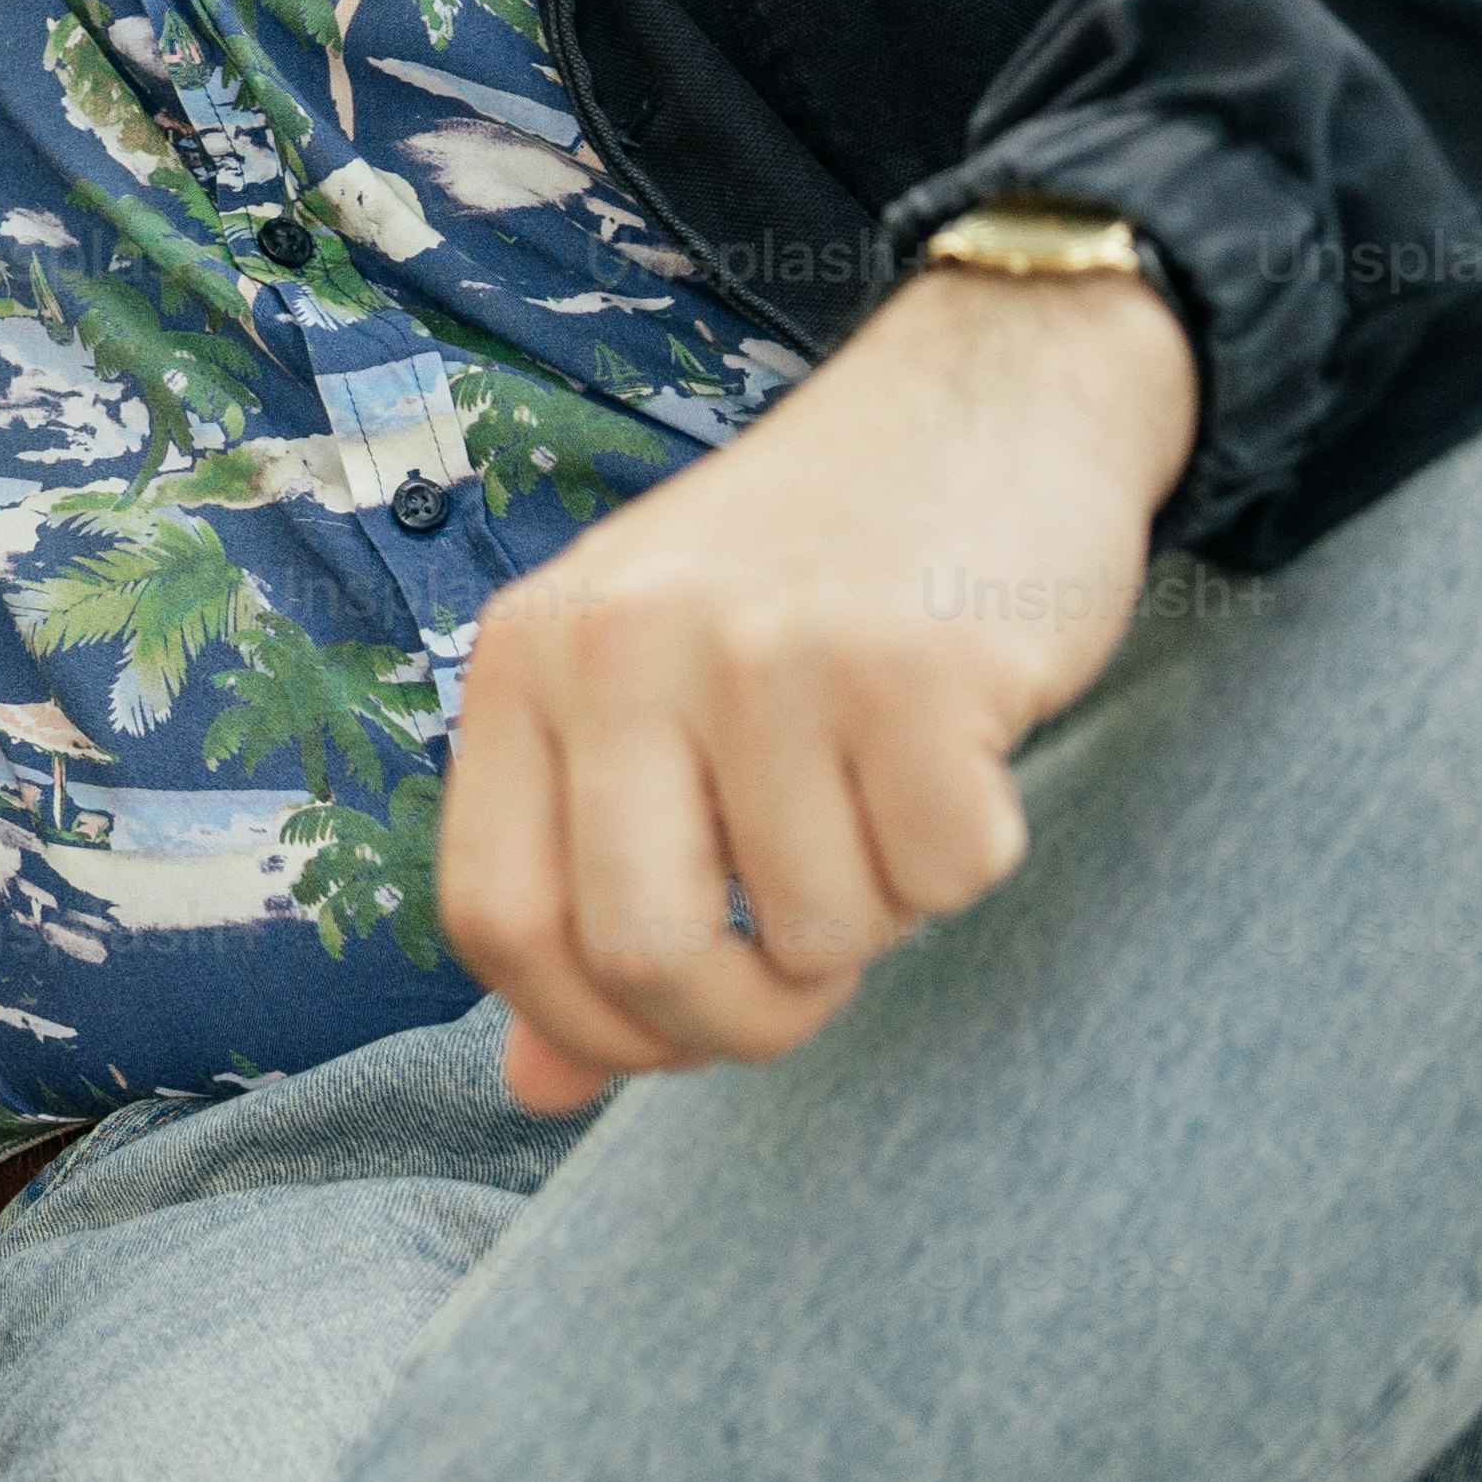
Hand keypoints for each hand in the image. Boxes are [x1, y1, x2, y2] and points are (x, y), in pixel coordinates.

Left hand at [437, 263, 1201, 1115]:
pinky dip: (970, 852)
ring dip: (878, 914)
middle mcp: (625, 642)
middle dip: (742, 1017)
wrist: (989, 389)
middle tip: (805, 972)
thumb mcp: (650, 692)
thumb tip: (532, 1092)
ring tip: (886, 797)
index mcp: (530, 654)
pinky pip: (945, 876)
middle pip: (639, 954)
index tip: (668, 1032)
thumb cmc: (810, 575)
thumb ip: (581, 879)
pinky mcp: (915, 663)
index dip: (584, 1028)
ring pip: (817, 932)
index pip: (493, 920)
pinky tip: (963, 750)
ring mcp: (768, 648)